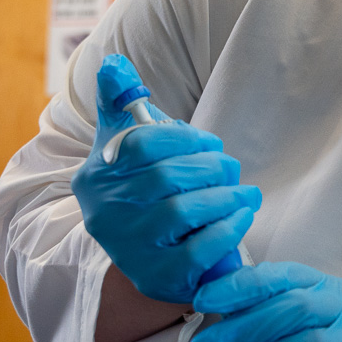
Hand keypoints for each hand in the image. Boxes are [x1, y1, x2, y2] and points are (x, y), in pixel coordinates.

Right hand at [71, 56, 259, 303]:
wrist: (141, 257)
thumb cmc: (137, 190)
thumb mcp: (120, 146)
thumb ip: (119, 103)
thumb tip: (113, 64)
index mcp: (96, 175)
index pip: (140, 143)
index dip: (183, 137)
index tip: (208, 142)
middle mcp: (106, 213)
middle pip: (166, 176)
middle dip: (210, 166)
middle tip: (230, 167)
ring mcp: (129, 249)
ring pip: (183, 211)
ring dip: (225, 196)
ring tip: (245, 192)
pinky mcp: (156, 277)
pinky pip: (198, 251)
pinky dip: (227, 230)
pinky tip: (241, 216)